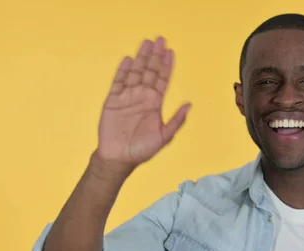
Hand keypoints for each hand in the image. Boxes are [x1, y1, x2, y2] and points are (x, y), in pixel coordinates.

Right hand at [96, 36, 190, 167]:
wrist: (119, 157)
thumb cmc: (143, 149)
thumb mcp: (164, 136)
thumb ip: (176, 120)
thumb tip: (190, 104)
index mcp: (155, 103)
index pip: (162, 80)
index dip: (167, 66)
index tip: (170, 52)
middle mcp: (142, 96)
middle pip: (149, 71)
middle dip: (155, 56)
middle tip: (159, 39)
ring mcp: (127, 97)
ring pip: (135, 73)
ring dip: (140, 58)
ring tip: (146, 43)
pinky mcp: (113, 100)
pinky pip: (118, 82)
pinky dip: (122, 71)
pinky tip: (128, 59)